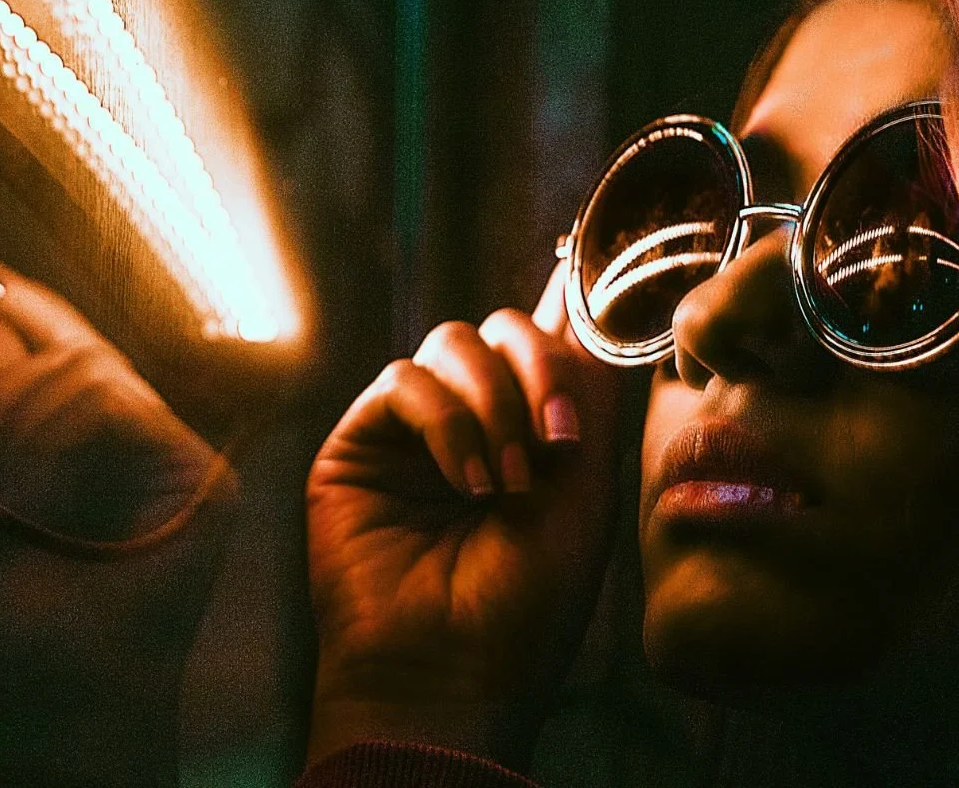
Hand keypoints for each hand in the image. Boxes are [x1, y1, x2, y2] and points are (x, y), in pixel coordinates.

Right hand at [305, 264, 616, 767]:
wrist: (452, 671)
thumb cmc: (526, 605)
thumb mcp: (585, 497)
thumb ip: (588, 403)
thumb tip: (590, 311)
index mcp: (529, 429)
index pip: (544, 341)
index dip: (568, 309)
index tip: (599, 287)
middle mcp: (470, 418)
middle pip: (501, 327)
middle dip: (539, 367)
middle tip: (558, 440)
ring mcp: (412, 428)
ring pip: (452, 342)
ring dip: (493, 402)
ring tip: (507, 482)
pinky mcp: (359, 442)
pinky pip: (403, 382)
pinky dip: (445, 421)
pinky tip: (466, 482)